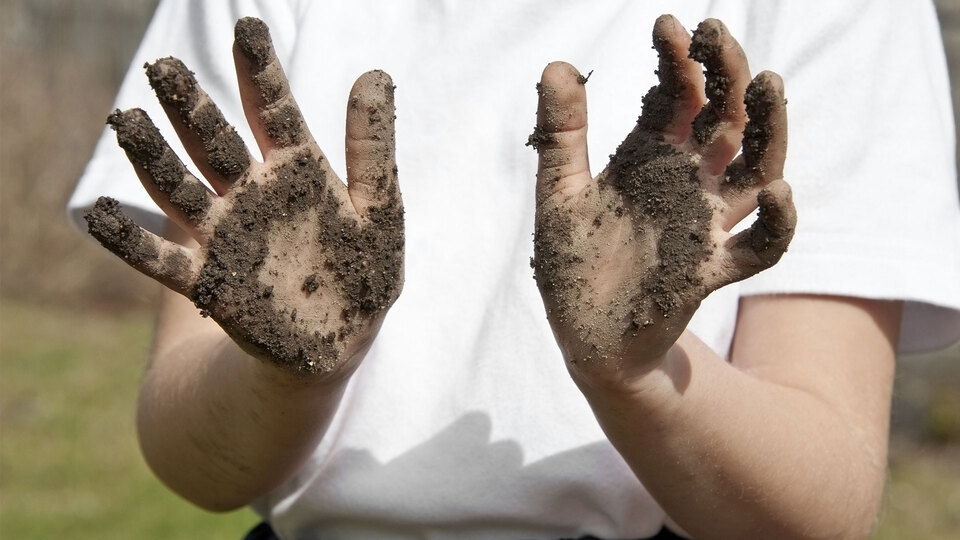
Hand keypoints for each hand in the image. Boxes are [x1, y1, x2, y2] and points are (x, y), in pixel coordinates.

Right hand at [84, 17, 402, 376]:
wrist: (339, 343)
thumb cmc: (363, 273)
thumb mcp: (380, 207)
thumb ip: (372, 145)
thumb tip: (374, 73)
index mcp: (298, 169)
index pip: (274, 109)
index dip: (260, 70)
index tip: (248, 26)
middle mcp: (254, 193)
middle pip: (214, 140)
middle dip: (191, 104)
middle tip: (163, 66)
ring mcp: (226, 234)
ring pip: (180, 187)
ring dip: (153, 156)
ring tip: (127, 119)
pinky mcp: (207, 280)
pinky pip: (160, 259)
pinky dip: (128, 239)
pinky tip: (98, 213)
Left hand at [530, 15, 794, 382]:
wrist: (586, 340)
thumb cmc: (573, 267)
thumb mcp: (559, 195)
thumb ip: (561, 136)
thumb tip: (557, 64)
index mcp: (649, 160)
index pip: (676, 98)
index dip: (677, 61)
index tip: (668, 25)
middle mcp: (685, 184)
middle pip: (723, 120)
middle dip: (725, 76)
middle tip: (716, 36)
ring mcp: (706, 225)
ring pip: (755, 169)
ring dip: (767, 128)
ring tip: (767, 84)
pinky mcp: (713, 270)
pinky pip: (761, 246)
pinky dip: (776, 222)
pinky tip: (774, 191)